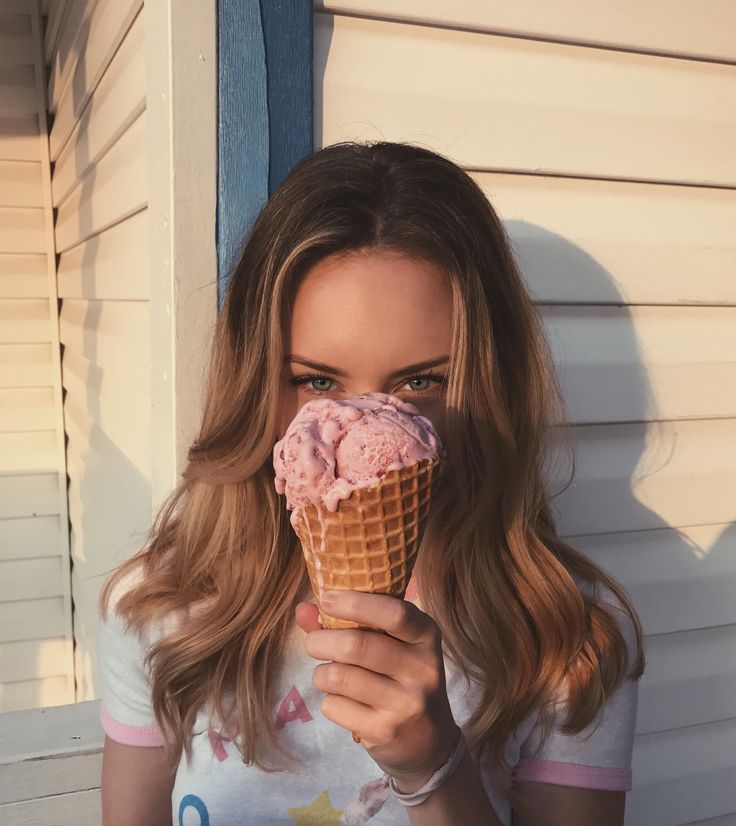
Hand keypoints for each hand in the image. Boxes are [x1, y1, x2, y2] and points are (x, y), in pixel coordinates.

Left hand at [295, 590, 459, 791]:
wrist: (429, 743)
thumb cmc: (401, 678)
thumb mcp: (390, 644)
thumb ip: (347, 622)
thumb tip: (303, 609)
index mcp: (427, 636)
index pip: (395, 613)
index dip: (355, 603)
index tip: (327, 599)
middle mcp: (423, 669)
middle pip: (356, 645)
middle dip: (321, 640)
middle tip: (312, 643)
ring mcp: (406, 703)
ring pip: (339, 676)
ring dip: (321, 673)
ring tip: (326, 675)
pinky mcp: (386, 732)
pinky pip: (335, 706)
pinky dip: (329, 701)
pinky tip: (342, 702)